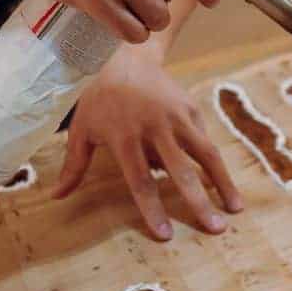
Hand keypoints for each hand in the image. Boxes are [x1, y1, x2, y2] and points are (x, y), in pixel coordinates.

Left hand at [53, 46, 241, 239]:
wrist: (124, 56)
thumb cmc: (99, 97)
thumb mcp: (81, 129)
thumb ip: (74, 165)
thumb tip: (57, 197)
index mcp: (125, 137)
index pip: (141, 181)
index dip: (153, 209)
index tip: (166, 234)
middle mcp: (155, 128)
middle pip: (181, 171)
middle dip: (199, 203)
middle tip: (216, 229)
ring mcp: (177, 117)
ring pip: (205, 153)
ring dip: (222, 182)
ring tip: (235, 208)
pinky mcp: (191, 108)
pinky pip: (203, 139)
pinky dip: (212, 162)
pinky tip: (221, 182)